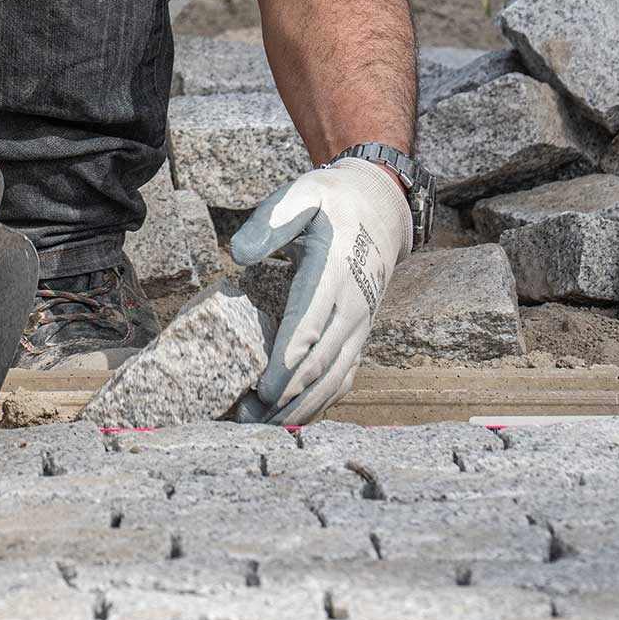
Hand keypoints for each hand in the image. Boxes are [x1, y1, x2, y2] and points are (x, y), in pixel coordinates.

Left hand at [230, 159, 412, 424]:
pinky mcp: (358, 335)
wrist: (380, 209)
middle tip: (247, 416)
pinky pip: (343, 377)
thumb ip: (271, 221)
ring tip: (260, 425)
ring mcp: (359, 325)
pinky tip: (292, 420)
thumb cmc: (332, 203)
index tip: (264, 388)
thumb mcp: (302, 194)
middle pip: (321, 362)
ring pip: (333, 379)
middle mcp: (352, 306)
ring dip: (300, 407)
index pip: (310, 324)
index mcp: (335, 271)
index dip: (288, 361)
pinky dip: (319, 403)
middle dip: (286, 395)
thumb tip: (238, 255)